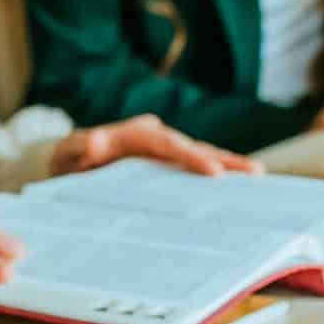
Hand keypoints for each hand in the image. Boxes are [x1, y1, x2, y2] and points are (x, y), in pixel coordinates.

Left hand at [49, 115, 262, 176]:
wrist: (66, 165)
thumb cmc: (66, 161)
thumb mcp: (66, 154)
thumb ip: (79, 147)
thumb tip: (96, 141)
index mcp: (136, 134)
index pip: (169, 144)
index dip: (191, 158)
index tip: (213, 173)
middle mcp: (155, 137)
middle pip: (194, 147)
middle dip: (224, 160)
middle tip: (254, 173)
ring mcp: (163, 151)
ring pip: (199, 157)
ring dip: (228, 166)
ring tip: (257, 177)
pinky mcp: (165, 166)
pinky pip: (191, 170)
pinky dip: (215, 176)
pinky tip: (237, 189)